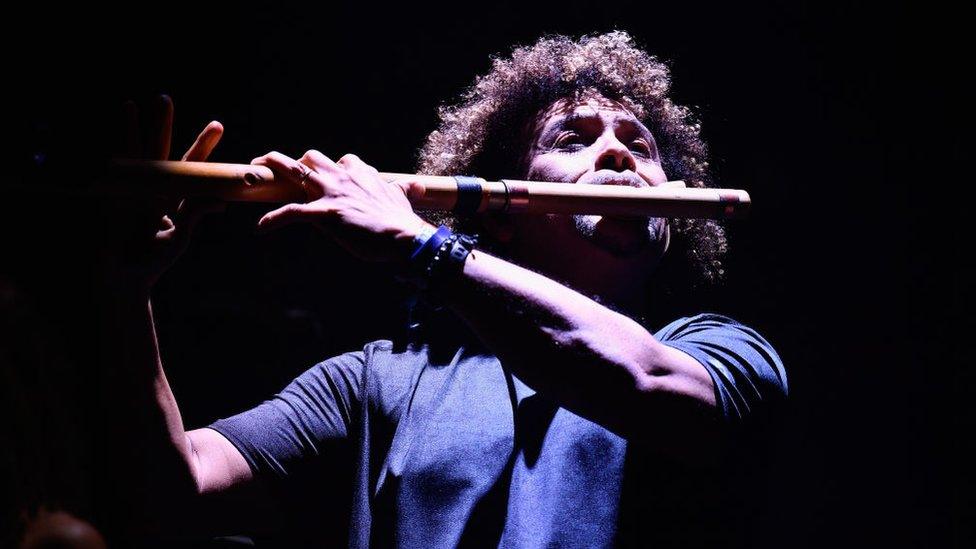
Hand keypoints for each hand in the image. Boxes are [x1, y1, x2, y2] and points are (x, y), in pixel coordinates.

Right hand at [101, 95, 224, 289]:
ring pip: (132, 154)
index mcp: (174, 194)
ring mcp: (131, 190)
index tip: (217, 124)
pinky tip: (103, 137)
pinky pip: (111, 173)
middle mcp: (153, 187)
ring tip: (130, 104)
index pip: (192, 165)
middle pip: (158, 149)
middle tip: (164, 97)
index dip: (203, 145)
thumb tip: (221, 201)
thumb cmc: (154, 258)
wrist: (127, 276)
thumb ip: (196, 214)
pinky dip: (109, 155)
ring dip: (129, 129)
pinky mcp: (112, 200)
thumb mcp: (181, 236)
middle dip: (161, 124)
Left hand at [252, 150, 433, 262]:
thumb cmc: (403, 220)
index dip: (332, 170)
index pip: (341, 161)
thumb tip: (416, 185)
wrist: (404, 237)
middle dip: (293, 161)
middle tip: (279, 167)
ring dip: (271, 167)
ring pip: (294, 171)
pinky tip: (261, 227)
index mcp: (360, 173)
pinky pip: (291, 212)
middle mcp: (342, 177)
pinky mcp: (324, 214)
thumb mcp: (404, 197)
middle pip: (311, 157)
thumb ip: (405, 189)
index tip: (328, 180)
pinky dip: (273, 219)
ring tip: (254, 171)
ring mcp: (331, 194)